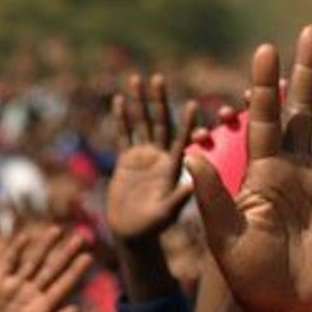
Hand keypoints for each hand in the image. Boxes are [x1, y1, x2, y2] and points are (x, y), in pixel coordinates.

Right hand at [0, 226, 88, 311]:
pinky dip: (16, 250)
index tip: (88, 256)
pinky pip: (7, 263)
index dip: (75, 271)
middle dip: (65, 254)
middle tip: (80, 237)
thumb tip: (75, 308)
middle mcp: (30, 295)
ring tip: (56, 230)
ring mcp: (13, 288)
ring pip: (32, 262)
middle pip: (52, 270)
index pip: (63, 285)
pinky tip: (25, 237)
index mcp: (43, 309)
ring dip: (44, 247)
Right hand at [107, 73, 197, 242]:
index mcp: (173, 167)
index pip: (181, 140)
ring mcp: (144, 156)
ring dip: (139, 102)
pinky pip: (124, 135)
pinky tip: (119, 100)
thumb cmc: (152, 228)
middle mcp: (161, 156)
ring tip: (136, 79)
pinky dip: (122, 118)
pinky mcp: (127, 160)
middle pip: (161, 122)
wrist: (133, 233)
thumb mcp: (167, 214)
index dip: (186, 122)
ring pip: (142, 123)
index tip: (192, 104)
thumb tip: (192, 182)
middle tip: (157, 78)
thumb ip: (178, 198)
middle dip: (158, 101)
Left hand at [188, 25, 311, 311]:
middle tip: (309, 30)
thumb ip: (208, 195)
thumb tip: (188, 153)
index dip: (263, 86)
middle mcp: (294, 167)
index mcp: (262, 172)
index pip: (263, 119)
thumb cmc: (246, 273)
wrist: (281, 303)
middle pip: (301, 109)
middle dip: (304, 71)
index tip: (263, 48)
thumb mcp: (222, 234)